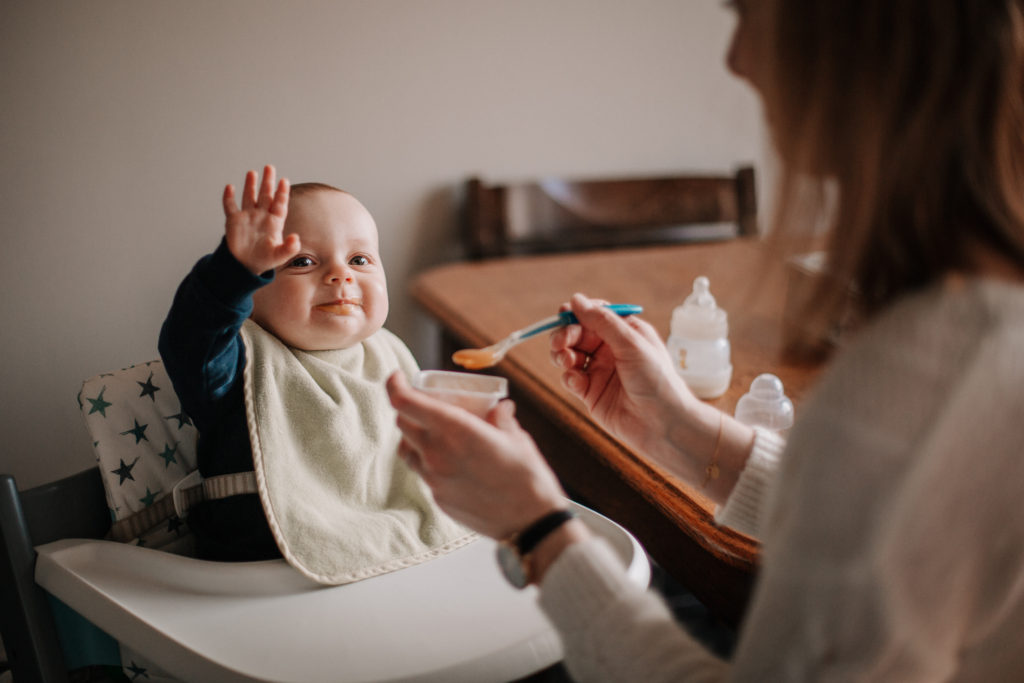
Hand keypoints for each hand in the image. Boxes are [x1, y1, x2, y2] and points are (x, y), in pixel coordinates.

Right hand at [222, 165, 299, 274]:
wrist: (247, 265)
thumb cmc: (265, 259)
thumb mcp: (280, 255)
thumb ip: (289, 248)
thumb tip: (296, 238)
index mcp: (274, 222)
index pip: (279, 204)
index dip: (282, 193)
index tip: (284, 181)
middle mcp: (261, 216)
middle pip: (265, 195)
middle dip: (268, 182)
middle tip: (270, 167)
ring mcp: (248, 217)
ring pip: (249, 197)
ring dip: (250, 185)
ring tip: (252, 172)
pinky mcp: (234, 221)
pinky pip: (230, 206)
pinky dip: (229, 197)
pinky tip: (230, 187)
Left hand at [386, 372, 567, 540]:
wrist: (530, 523)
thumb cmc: (527, 477)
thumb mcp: (517, 438)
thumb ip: (501, 418)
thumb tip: (498, 407)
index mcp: (455, 430)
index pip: (405, 403)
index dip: (395, 385)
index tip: (398, 377)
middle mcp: (437, 454)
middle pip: (402, 423)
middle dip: (409, 409)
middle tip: (428, 405)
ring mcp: (434, 479)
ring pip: (408, 449)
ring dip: (416, 436)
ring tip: (438, 434)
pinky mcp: (438, 498)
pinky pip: (424, 473)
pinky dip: (430, 461)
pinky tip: (453, 461)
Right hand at [549, 293, 698, 458]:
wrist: (662, 424)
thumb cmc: (656, 380)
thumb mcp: (631, 343)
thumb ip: (602, 321)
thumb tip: (576, 299)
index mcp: (625, 333)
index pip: (594, 315)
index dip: (577, 313)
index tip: (564, 315)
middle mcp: (611, 350)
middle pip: (577, 334)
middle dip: (565, 335)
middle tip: (560, 342)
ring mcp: (600, 372)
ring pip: (568, 355)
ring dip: (561, 354)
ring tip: (565, 361)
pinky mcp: (591, 393)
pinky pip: (570, 379)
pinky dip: (569, 377)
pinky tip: (578, 382)